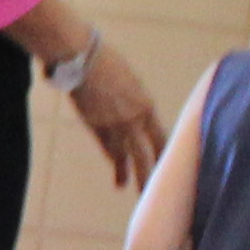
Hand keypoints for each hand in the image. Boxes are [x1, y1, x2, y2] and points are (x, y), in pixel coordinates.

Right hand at [66, 45, 162, 187]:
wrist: (82, 60)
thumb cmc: (106, 61)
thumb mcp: (130, 80)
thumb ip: (135, 99)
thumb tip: (135, 111)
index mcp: (145, 106)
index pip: (160, 136)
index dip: (163, 151)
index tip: (167, 163)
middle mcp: (133, 120)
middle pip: (145, 154)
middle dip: (150, 174)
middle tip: (152, 190)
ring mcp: (113, 126)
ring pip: (123, 157)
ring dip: (125, 173)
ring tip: (125, 186)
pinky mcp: (94, 126)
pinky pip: (106, 147)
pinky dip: (111, 158)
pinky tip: (114, 168)